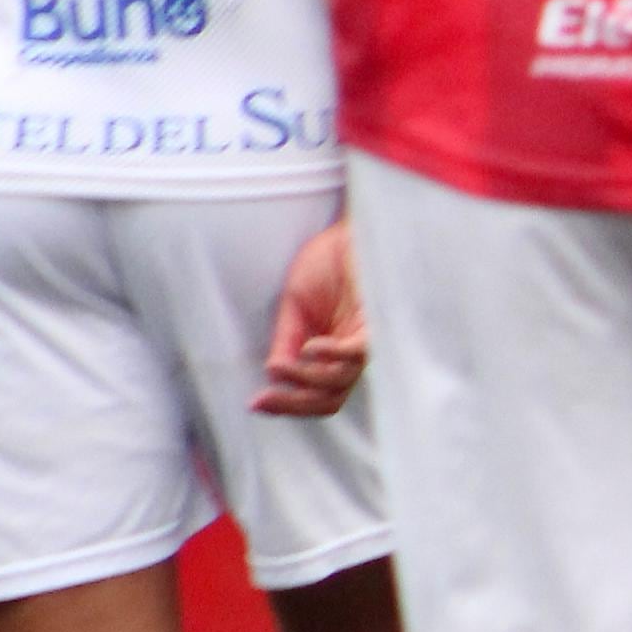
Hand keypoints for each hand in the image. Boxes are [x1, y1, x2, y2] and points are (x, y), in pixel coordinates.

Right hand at [255, 223, 367, 417]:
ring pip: (341, 381)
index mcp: (333, 352)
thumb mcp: (294, 306)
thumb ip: (287, 342)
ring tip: (279, 367)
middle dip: (293, 404)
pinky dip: (333, 355)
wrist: (347, 227)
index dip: (287, 404)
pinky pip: (359, 350)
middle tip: (261, 401)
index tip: (254, 403)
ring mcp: (366, 339)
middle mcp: (353, 352)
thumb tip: (272, 376)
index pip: (316, 393)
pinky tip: (312, 348)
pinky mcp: (377, 321)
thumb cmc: (327, 262)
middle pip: (330, 399)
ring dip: (304, 378)